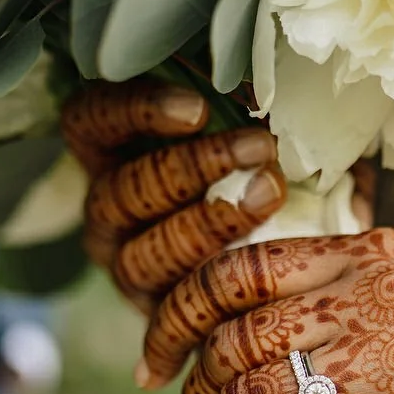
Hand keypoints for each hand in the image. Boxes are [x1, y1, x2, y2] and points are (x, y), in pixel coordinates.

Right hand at [62, 82, 286, 312]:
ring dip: (210, 222)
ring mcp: (128, 266)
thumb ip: (250, 103)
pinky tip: (250, 271)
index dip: (136, 112)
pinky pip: (168, 313)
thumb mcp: (256, 129)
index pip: (92, 120)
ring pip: (144, 253)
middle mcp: (108, 211)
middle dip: (195, 167)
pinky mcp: (157, 317)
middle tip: (259, 147)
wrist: (301, 262)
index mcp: (113, 152)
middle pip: (124, 190)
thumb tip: (281, 76)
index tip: (198, 108)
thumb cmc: (273, 172)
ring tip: (270, 194)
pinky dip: (206, 295)